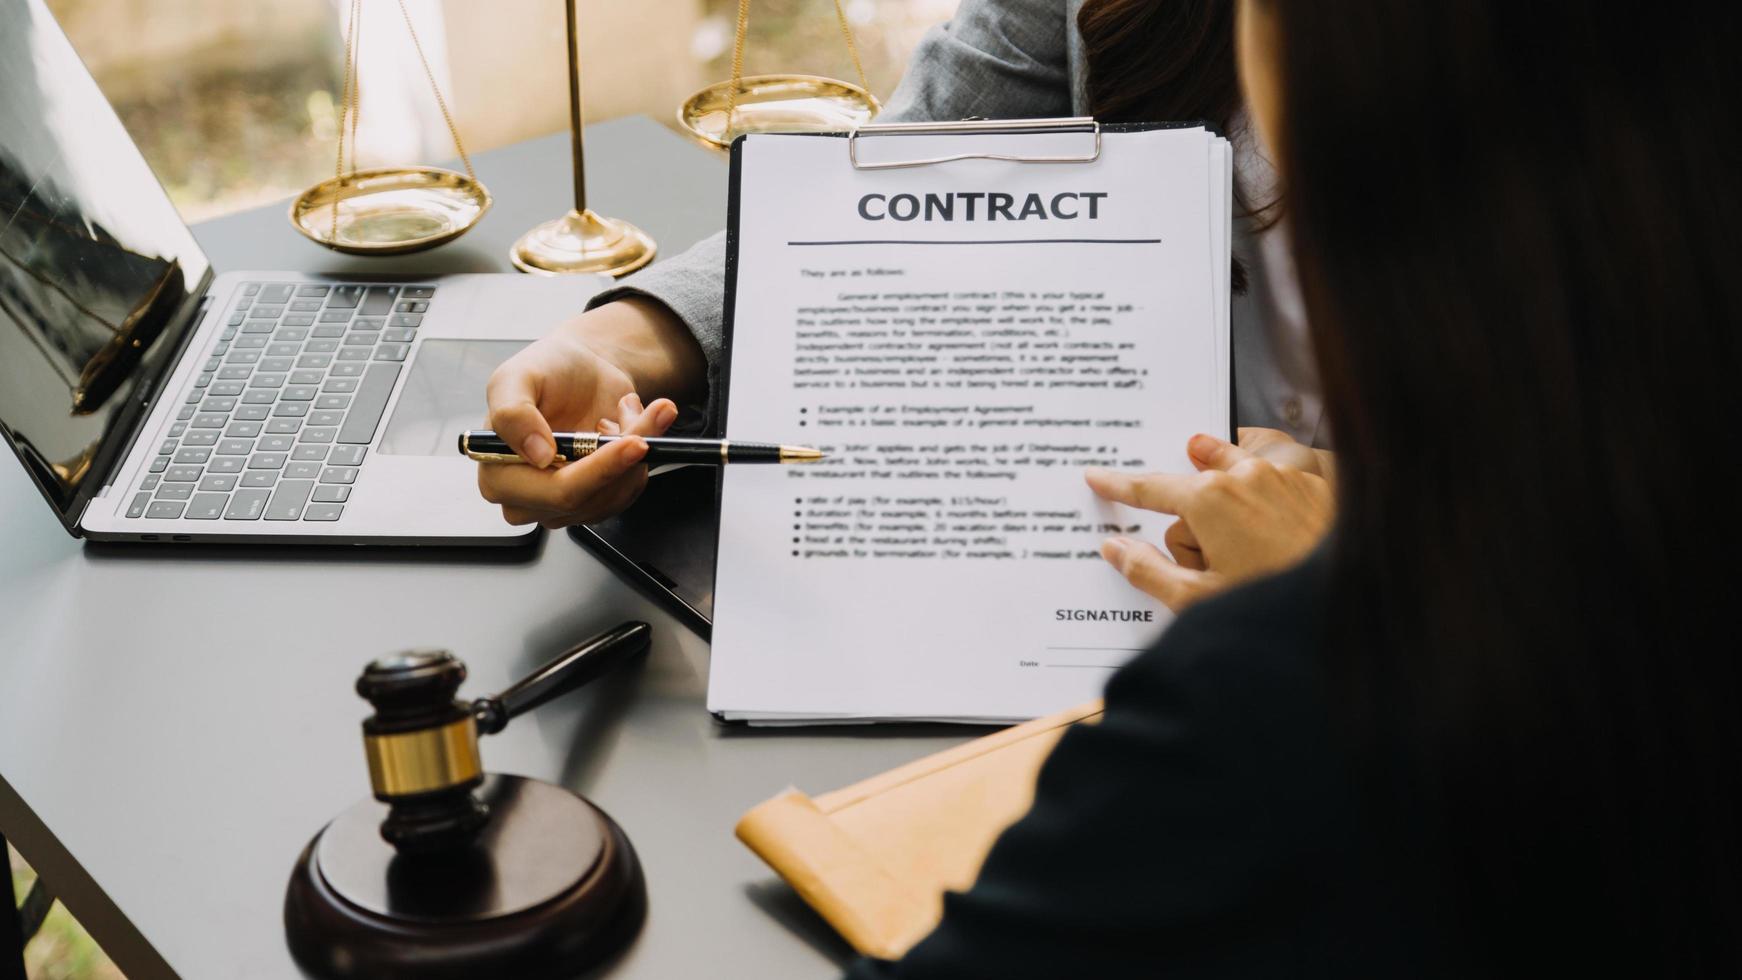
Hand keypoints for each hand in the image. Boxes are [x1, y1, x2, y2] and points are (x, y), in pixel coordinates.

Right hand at [479, 333, 678, 527]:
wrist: (580, 370)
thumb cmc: (544, 371)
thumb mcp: (516, 377)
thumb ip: (513, 413)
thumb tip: (536, 455)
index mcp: (498, 474)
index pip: (555, 491)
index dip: (599, 469)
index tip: (633, 441)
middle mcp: (528, 498)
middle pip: (591, 499)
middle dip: (625, 457)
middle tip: (654, 417)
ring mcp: (563, 503)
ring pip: (616, 494)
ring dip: (637, 449)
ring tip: (627, 411)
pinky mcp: (594, 500)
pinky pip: (629, 490)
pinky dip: (640, 457)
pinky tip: (628, 428)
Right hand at [1084, 433, 1333, 610]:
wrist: (1355, 606)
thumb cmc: (1274, 606)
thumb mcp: (1197, 600)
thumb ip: (1147, 571)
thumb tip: (1115, 547)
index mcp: (1209, 498)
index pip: (1150, 488)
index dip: (1119, 486)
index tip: (1097, 477)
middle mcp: (1245, 476)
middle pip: (1193, 496)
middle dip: (1191, 533)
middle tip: (1210, 577)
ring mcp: (1283, 477)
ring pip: (1232, 488)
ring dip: (1228, 520)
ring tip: (1240, 558)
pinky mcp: (1313, 487)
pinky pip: (1270, 487)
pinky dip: (1262, 510)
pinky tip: (1274, 546)